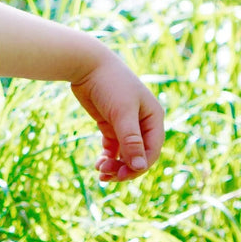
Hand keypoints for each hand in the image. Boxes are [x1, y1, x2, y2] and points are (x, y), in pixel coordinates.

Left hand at [70, 53, 164, 181]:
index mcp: (154, 118)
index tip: (121, 175)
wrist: (86, 65)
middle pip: (138, 154)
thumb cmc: (109, 85)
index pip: (152, 151)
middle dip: (124, 168)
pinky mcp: (109, 122)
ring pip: (124, 153)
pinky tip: (98, 163)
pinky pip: (112, 146)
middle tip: (105, 176)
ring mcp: (125, 123)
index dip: (139, 166)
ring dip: (114, 165)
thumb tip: (140, 166)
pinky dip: (107, 157)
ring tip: (100, 172)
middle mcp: (142, 122)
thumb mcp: (122, 114)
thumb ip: (131, 141)